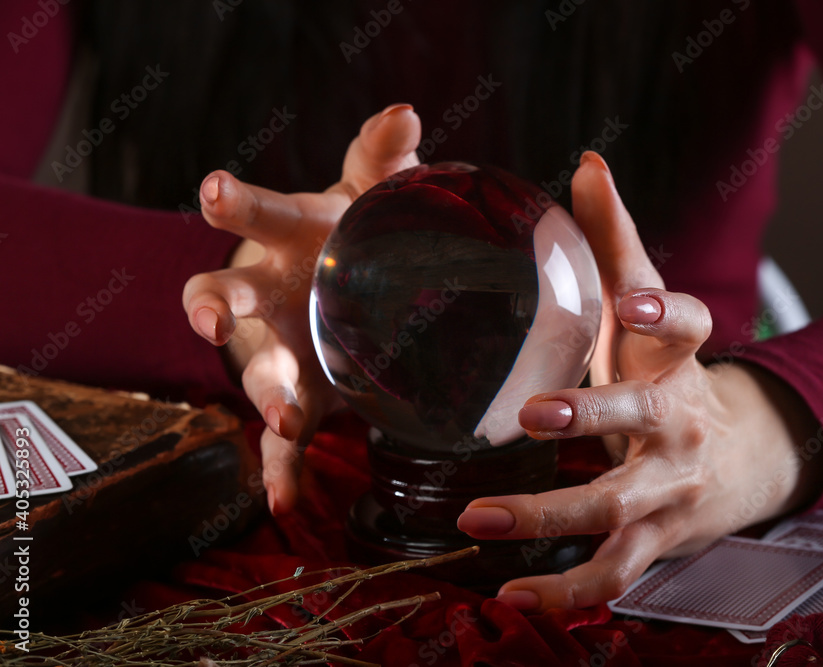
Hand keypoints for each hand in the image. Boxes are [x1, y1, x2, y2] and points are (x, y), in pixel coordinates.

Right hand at [183, 104, 420, 514]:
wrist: (338, 287)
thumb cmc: (348, 230)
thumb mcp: (366, 191)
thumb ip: (379, 157)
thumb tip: (404, 114)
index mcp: (286, 240)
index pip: (256, 216)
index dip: (234, 205)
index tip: (215, 191)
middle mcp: (267, 298)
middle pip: (226, 299)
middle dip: (217, 308)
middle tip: (216, 322)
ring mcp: (278, 353)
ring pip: (258, 375)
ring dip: (268, 395)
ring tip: (287, 420)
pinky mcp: (299, 399)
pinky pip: (282, 443)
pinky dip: (283, 473)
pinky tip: (289, 504)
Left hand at [457, 152, 822, 609]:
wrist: (743, 459)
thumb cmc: (674, 374)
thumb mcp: (651, 313)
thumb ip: (619, 242)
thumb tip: (589, 163)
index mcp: (679, 360)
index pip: (693, 326)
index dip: (669, 311)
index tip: (637, 301)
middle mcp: (680, 425)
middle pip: (643, 421)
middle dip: (593, 417)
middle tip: (534, 414)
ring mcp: (669, 489)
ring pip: (616, 511)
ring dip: (548, 518)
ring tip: (479, 516)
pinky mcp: (656, 541)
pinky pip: (611, 575)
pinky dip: (564, 593)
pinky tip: (510, 596)